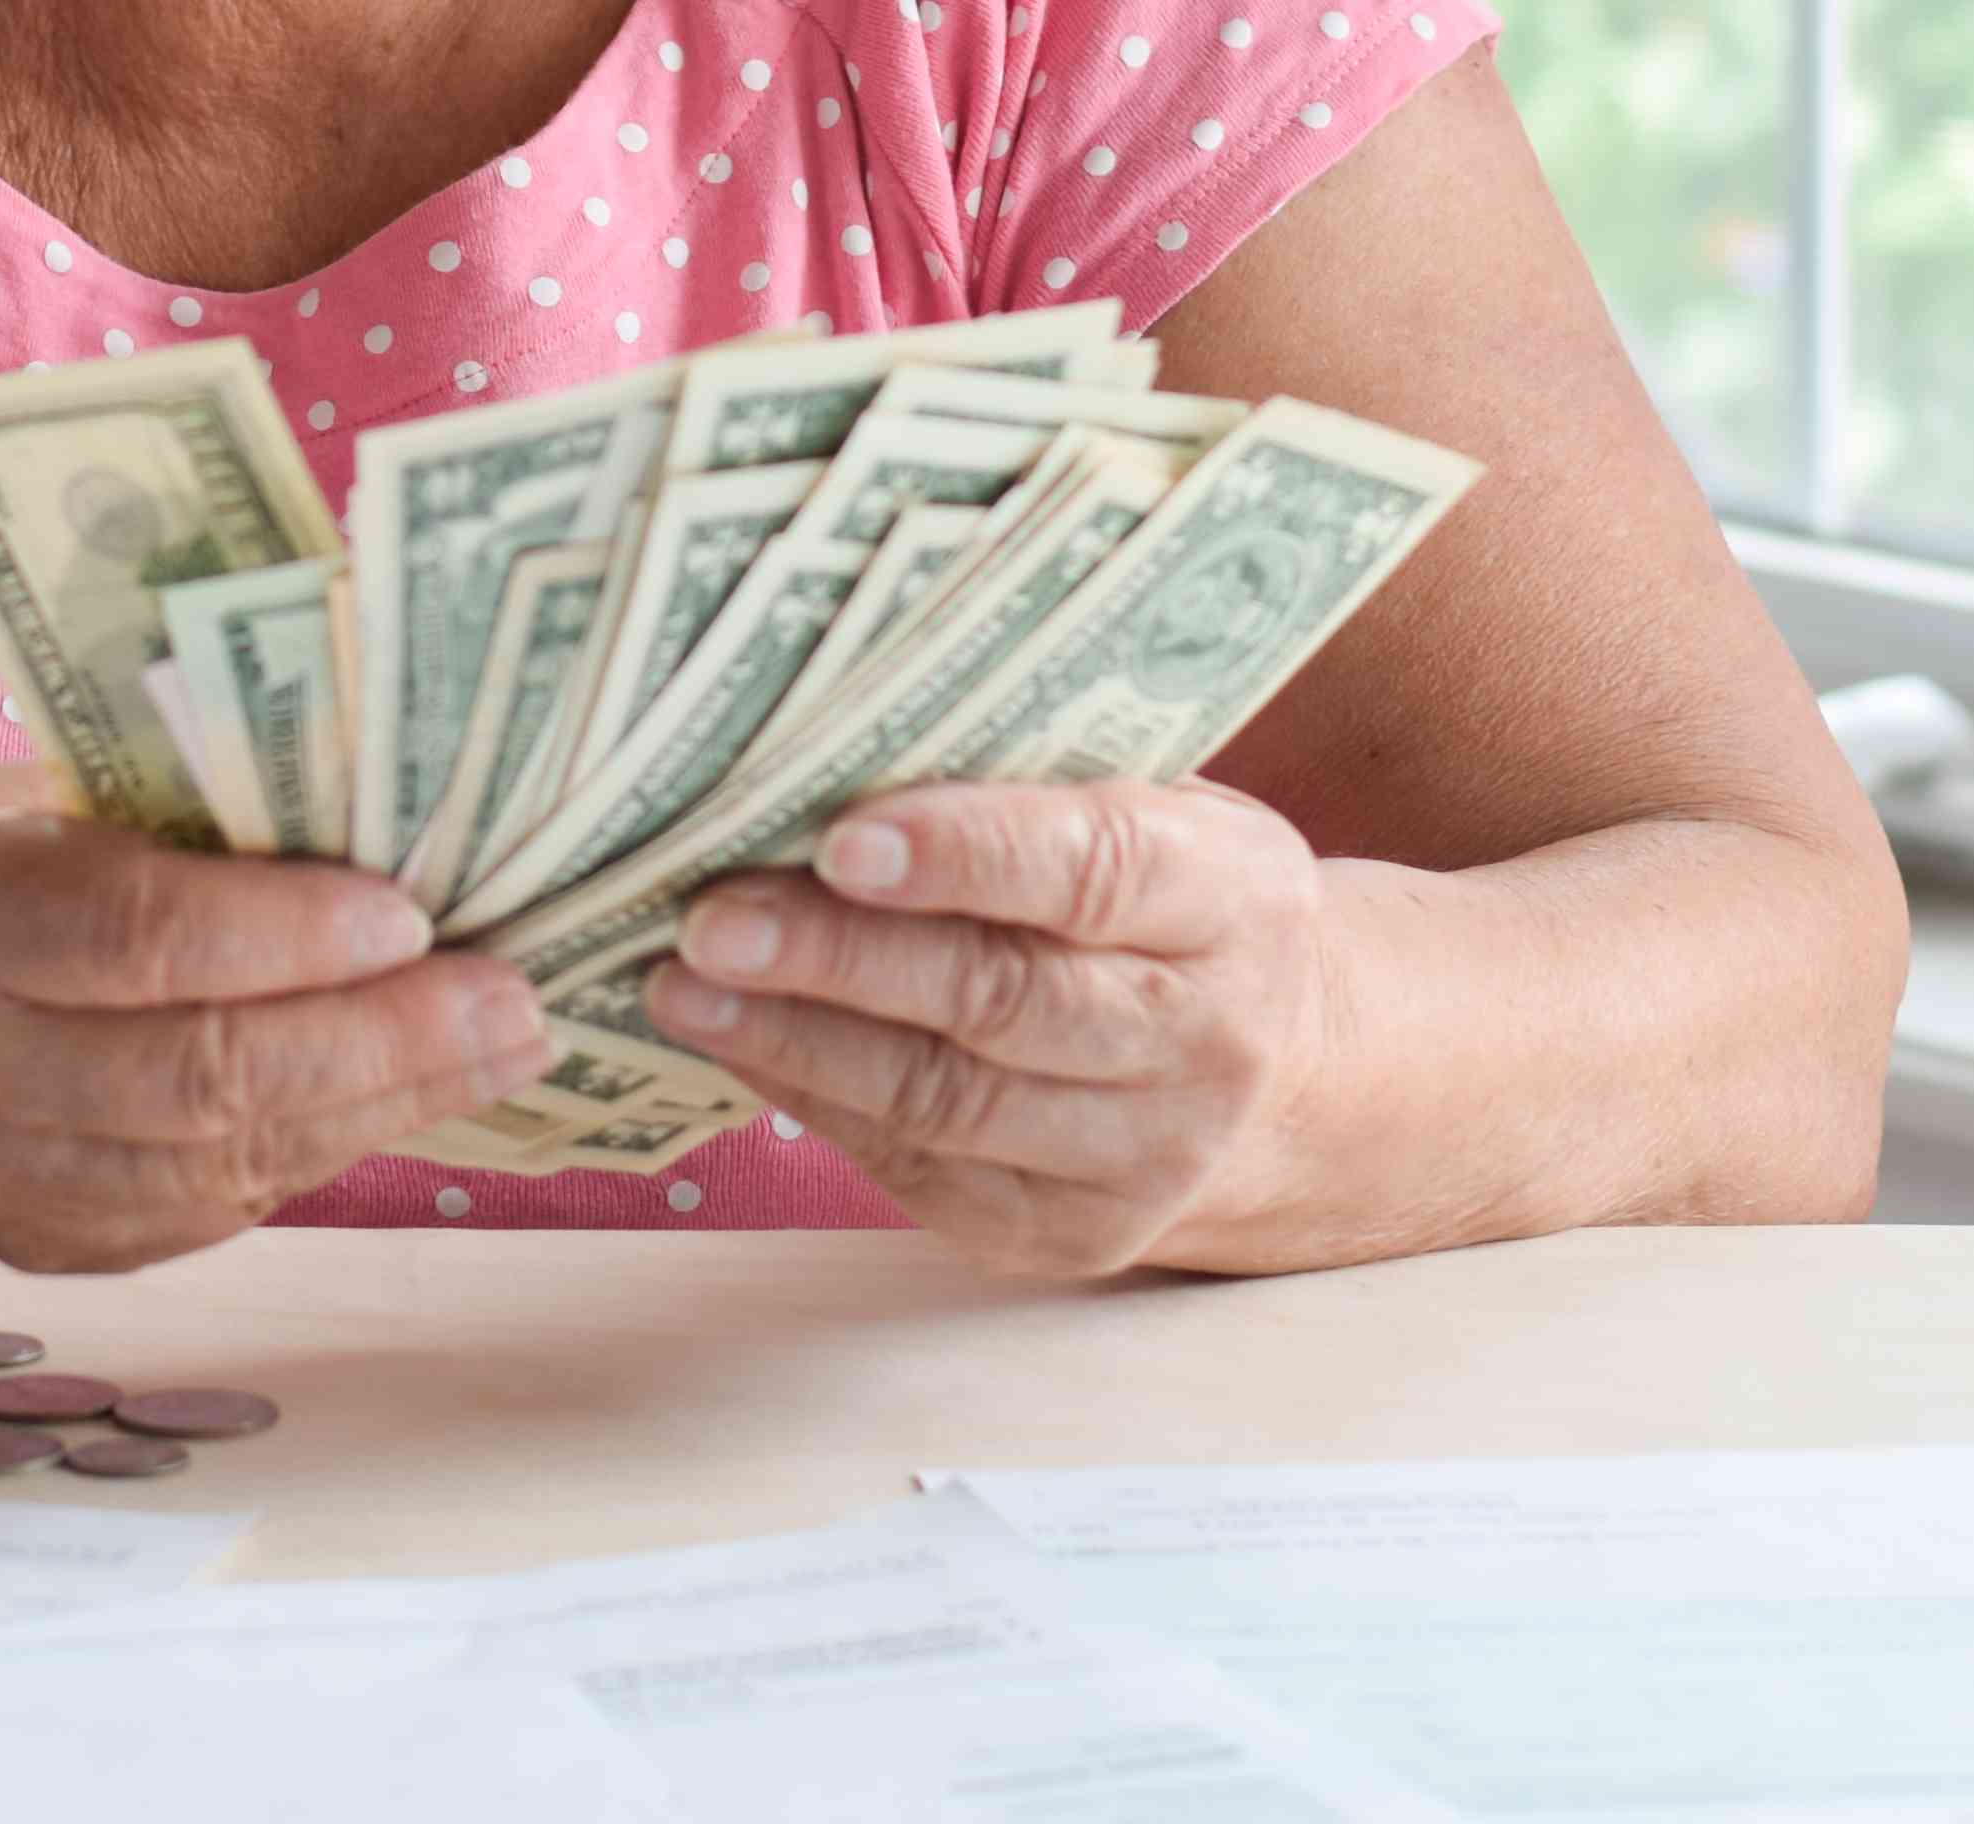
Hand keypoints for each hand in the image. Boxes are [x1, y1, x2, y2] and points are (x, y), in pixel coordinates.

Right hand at [0, 765, 552, 1270]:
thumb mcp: (26, 795)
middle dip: (382, 1036)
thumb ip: (167, 809)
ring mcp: (4, 1179)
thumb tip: (379, 803)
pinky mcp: (53, 1247)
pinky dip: (329, 1146)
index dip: (284, 931)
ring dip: (387, 1103)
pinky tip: (411, 1094)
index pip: (134, 934)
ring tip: (502, 1046)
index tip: (409, 908)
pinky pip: (220, 1207)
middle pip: (202, 1070)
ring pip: (228, 1158)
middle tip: (510, 996)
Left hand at [639, 780, 1336, 1275]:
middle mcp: (1209, 1036)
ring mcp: (1148, 1153)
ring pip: (949, 1100)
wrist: (1288, 1069)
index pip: (1097, 869)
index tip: (839, 838)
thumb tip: (827, 740)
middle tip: (710, 918)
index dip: (967, 853)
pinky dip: (818, 1102)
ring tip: (685, 988)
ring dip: (799, 1040)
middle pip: (1005, 998)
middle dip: (841, 957)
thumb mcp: (1154, 805)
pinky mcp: (1075, 1234)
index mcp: (1234, 896)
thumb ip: (1032, 777)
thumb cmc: (1168, 895)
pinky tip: (742, 1044)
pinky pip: (922, 1167)